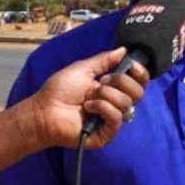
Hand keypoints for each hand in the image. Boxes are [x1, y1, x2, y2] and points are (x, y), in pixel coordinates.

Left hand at [23, 47, 148, 149]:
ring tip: (87, 98)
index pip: (138, 83)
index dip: (140, 73)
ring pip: (126, 103)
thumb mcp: (83, 69)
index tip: (132, 65)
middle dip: (120, 82)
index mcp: (112, 89)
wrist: (44, 110)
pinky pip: (117, 117)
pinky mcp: (105, 134)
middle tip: (100, 82)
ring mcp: (110, 120)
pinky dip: (102, 108)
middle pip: (138, 93)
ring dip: (106, 95)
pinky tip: (87, 108)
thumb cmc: (58, 91)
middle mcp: (114, 104)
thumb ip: (104, 60)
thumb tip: (123, 50)